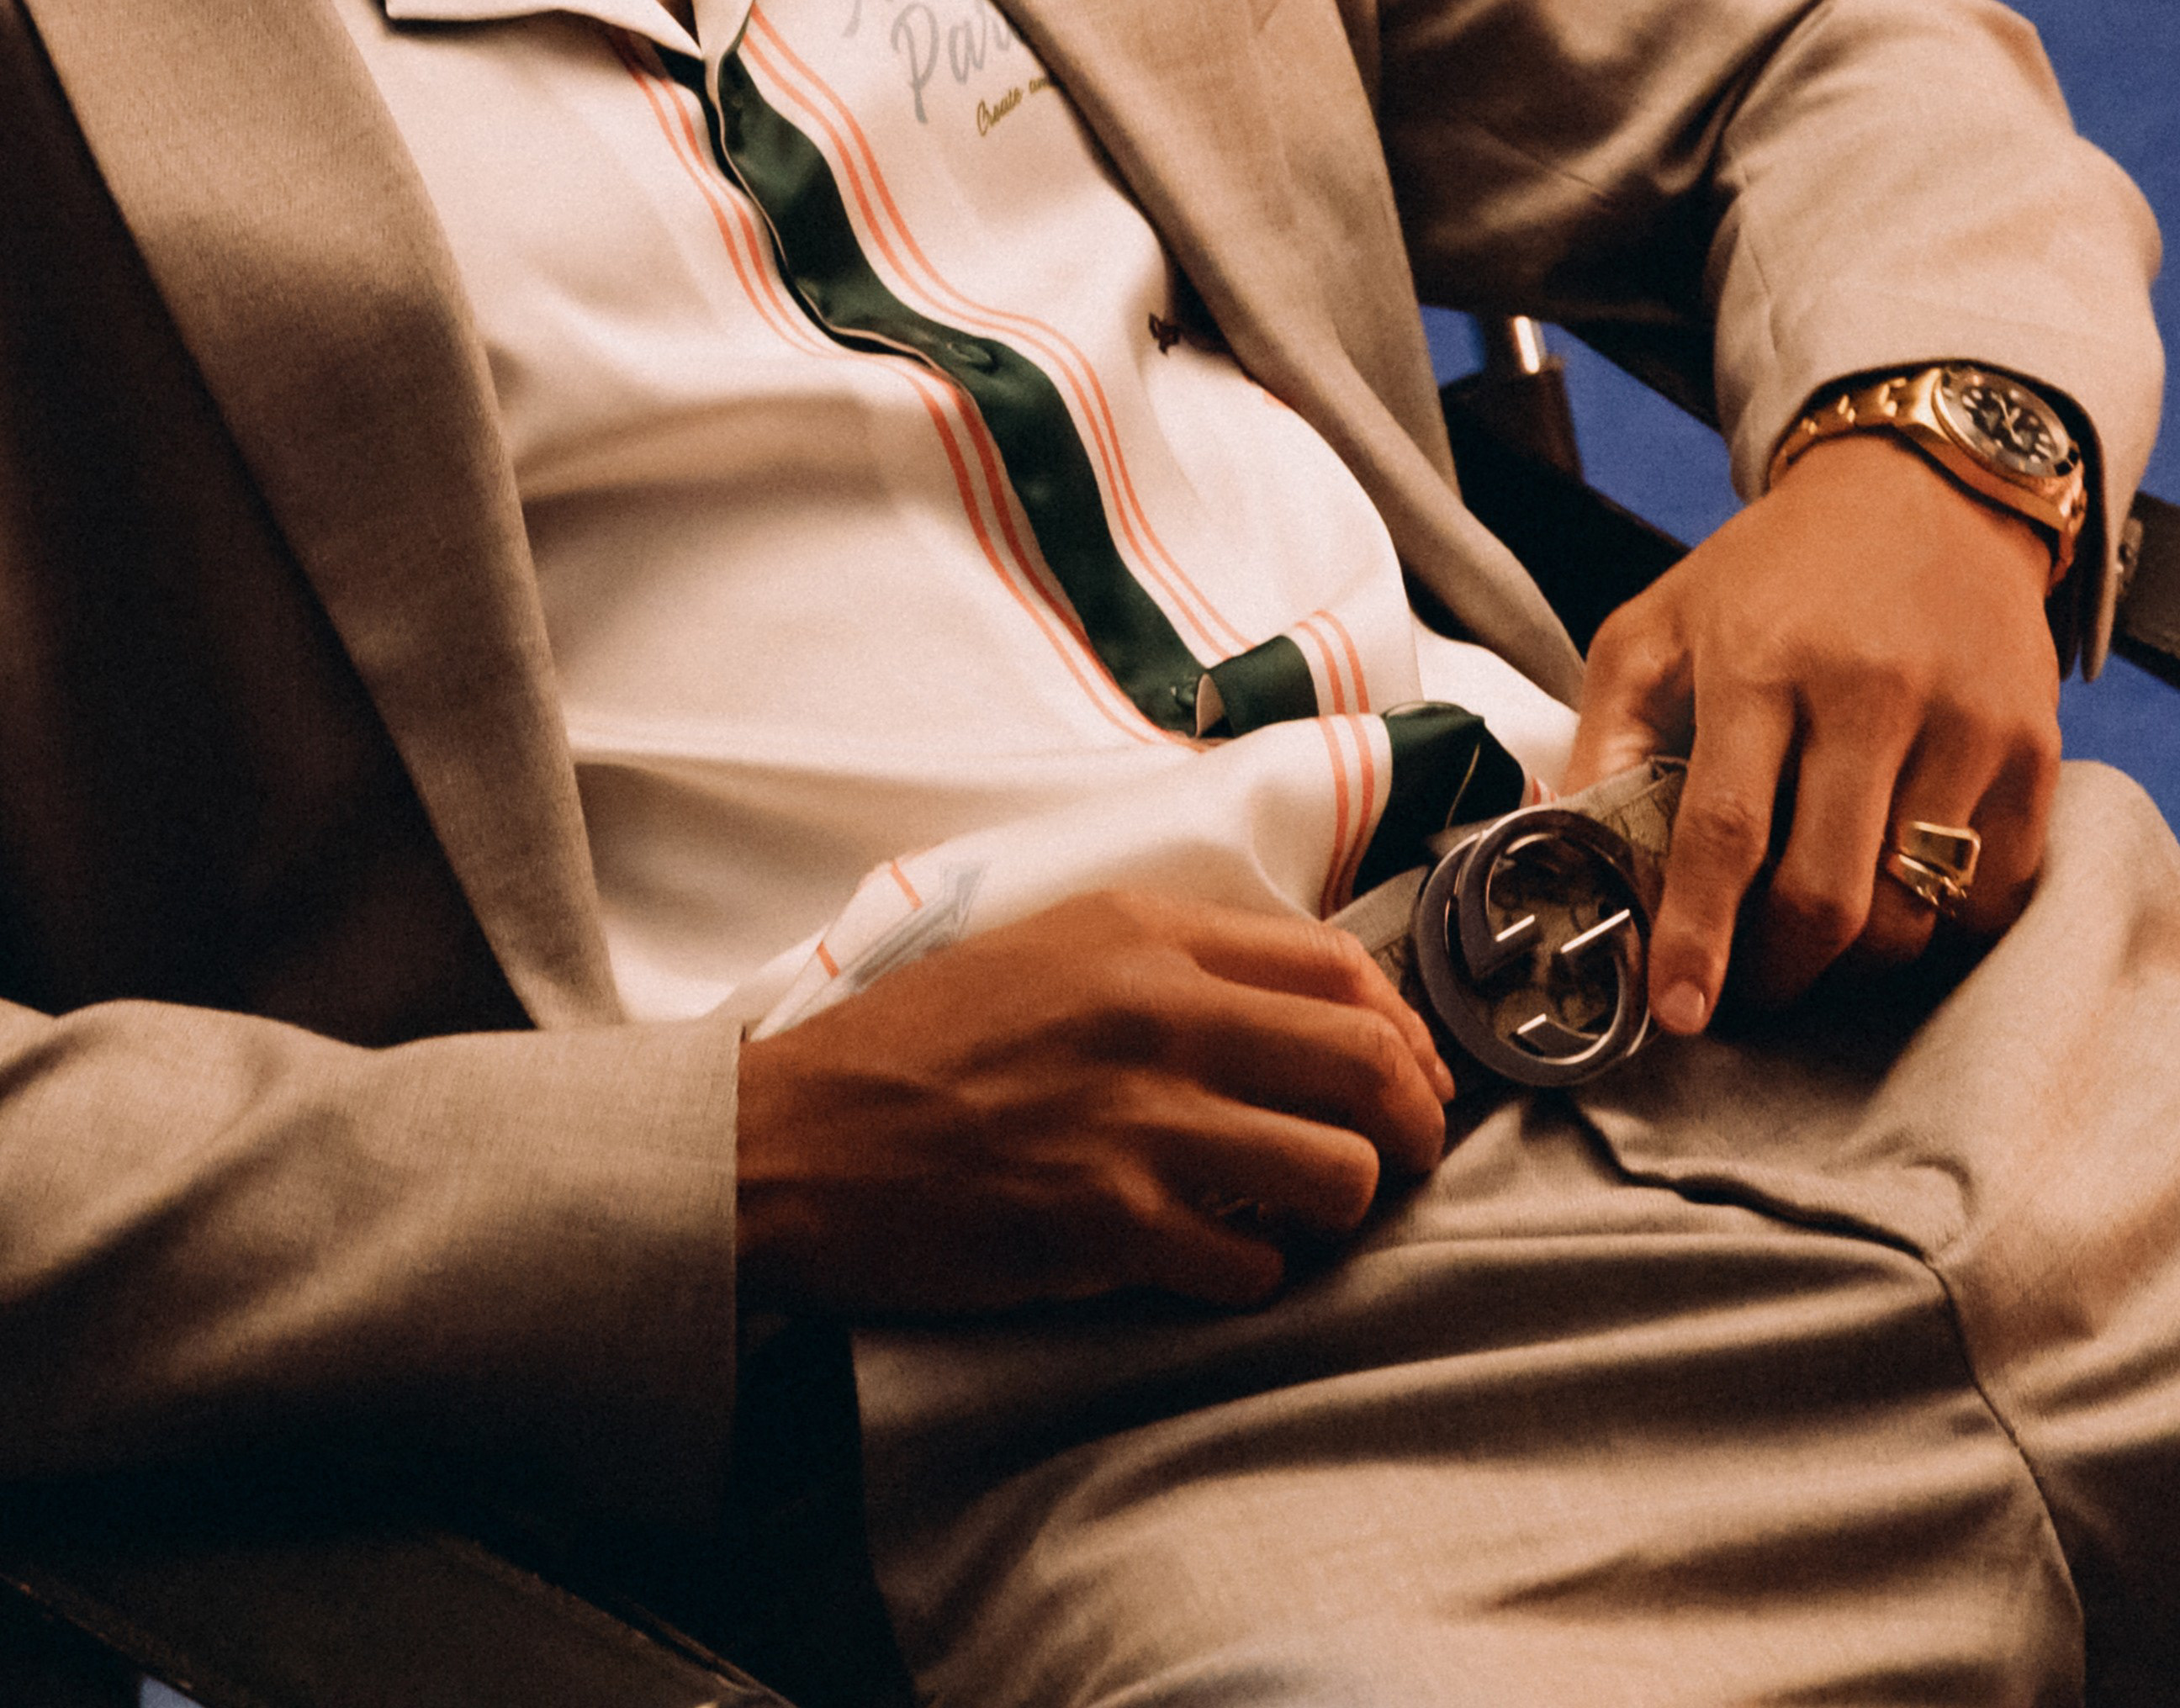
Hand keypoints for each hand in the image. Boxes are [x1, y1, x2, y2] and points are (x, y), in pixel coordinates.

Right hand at [733, 891, 1453, 1316]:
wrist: (798, 1137)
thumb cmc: (913, 1047)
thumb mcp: (1044, 952)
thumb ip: (1163, 965)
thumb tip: (1293, 1011)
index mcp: (1141, 933)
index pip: (1343, 966)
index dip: (1404, 1033)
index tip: (1406, 1077)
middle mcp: (1156, 1011)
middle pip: (1371, 1065)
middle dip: (1415, 1127)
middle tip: (1401, 1162)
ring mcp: (1138, 1119)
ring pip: (1341, 1174)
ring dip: (1338, 1212)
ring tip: (1293, 1218)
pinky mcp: (1112, 1222)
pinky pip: (1254, 1268)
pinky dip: (1250, 1279)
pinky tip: (1209, 1263)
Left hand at [1564, 432, 2060, 1035]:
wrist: (1917, 496)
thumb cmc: (1768, 573)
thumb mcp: (1653, 625)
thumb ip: (1603, 735)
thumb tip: (1558, 842)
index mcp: (1758, 662)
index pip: (1724, 830)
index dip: (1696, 934)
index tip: (1677, 1010)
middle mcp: (1868, 694)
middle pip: (1828, 893)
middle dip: (1777, 972)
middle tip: (1743, 993)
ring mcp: (1962, 724)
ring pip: (1914, 909)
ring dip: (1854, 958)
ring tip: (1809, 942)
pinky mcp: (2032, 747)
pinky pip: (1990, 891)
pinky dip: (1940, 921)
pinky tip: (1894, 891)